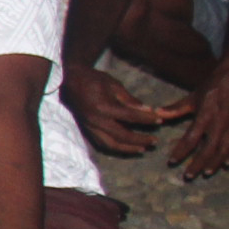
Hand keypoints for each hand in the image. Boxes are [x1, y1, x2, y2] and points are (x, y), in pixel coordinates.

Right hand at [63, 63, 184, 157]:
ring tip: (142, 149)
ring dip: (128, 148)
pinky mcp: (86, 129)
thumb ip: (129, 99)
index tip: (159, 121)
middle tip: (154, 141)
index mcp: (104, 107)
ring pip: (110, 144)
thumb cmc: (93, 79)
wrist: (68, 81)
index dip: (146, 120)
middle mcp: (96, 120)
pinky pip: (100, 143)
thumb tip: (147, 110)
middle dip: (140, 139)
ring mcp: (90, 126)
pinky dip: (114, 148)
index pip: (130, 117)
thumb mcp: (113, 84)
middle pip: (122, 135)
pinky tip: (125, 147)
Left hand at [169, 56, 228, 178]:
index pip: (191, 139)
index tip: (172, 161)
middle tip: (188, 175)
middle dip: (197, 164)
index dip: (181, 151)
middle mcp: (221, 123)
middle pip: (208, 150)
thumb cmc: (213, 85)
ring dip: (214, 163)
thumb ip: (176, 108)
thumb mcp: (193, 96)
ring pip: (224, 150)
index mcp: (205, 115)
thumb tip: (156, 113)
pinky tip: (226, 164)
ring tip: (205, 173)